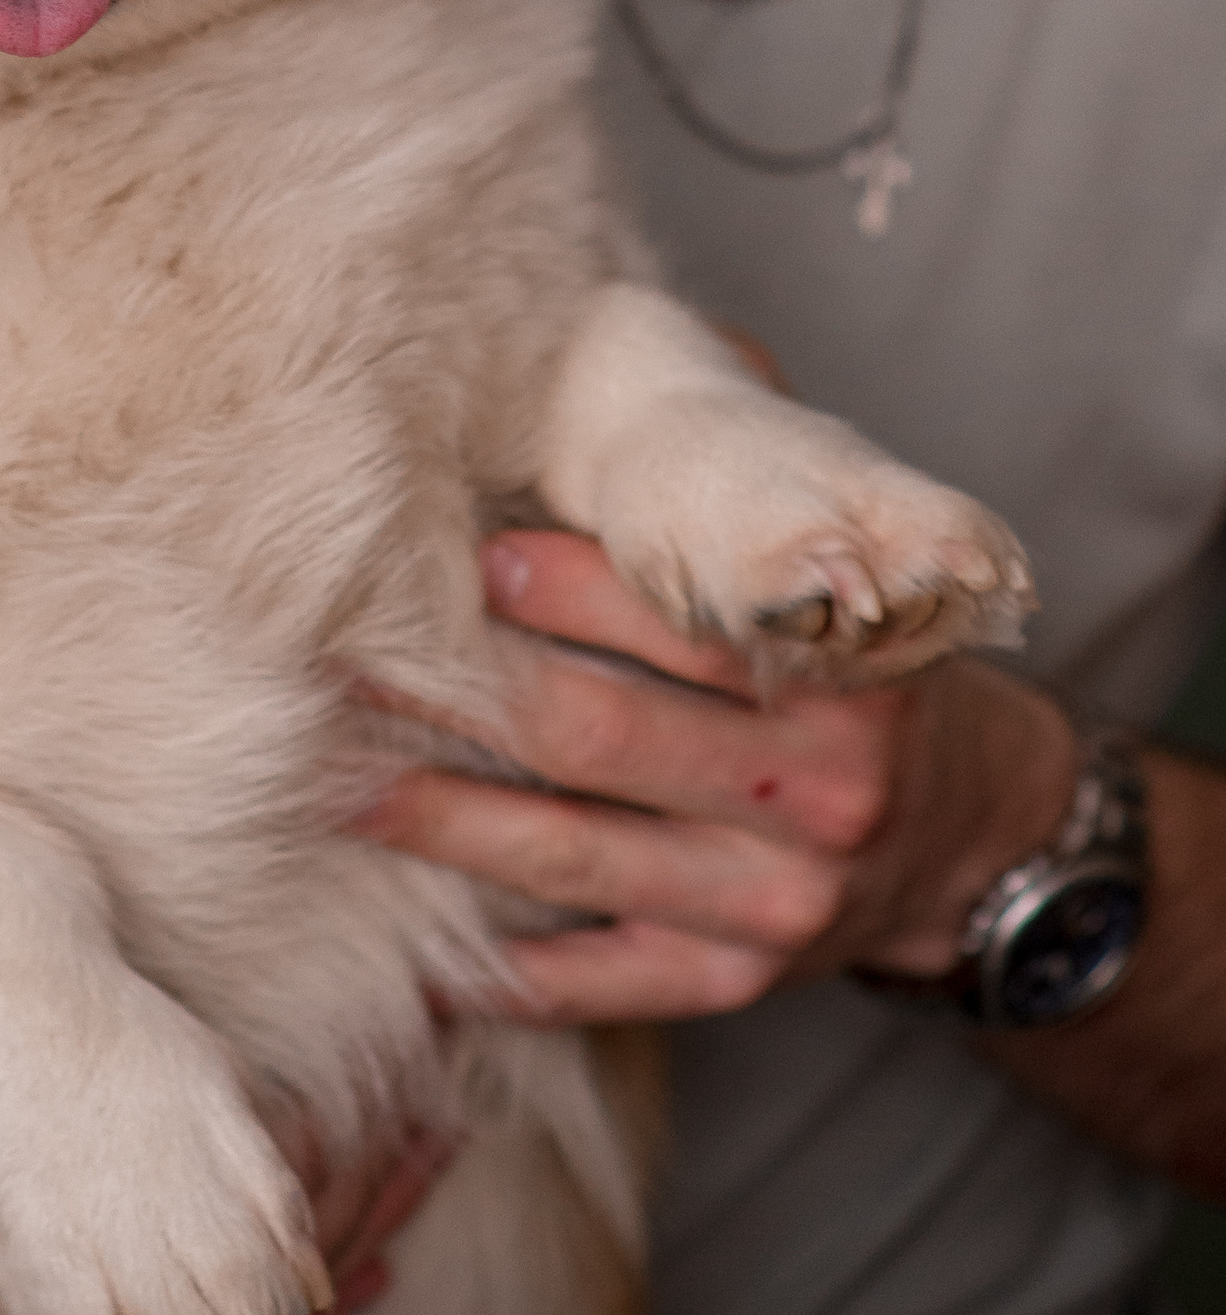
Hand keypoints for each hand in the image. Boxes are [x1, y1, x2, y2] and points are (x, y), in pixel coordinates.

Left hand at [364, 528, 1078, 1023]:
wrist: (983, 842)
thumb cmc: (874, 677)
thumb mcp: (850, 582)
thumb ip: (758, 480)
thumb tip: (664, 331)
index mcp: (843, 680)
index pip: (681, 628)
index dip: (562, 588)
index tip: (465, 553)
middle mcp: (811, 793)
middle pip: (598, 738)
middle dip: (460, 694)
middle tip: (342, 652)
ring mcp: (769, 903)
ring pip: (569, 857)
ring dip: (437, 819)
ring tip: (331, 775)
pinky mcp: (731, 983)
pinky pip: (597, 983)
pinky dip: (498, 975)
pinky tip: (405, 955)